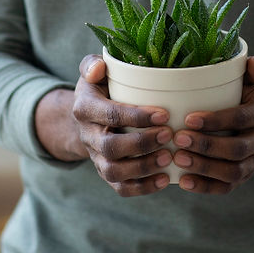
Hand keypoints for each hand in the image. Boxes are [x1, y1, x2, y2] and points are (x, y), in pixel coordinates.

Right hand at [71, 54, 174, 196]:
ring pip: (114, 172)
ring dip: (143, 168)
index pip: (110, 114)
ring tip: (168, 158)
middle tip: (169, 135)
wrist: (87, 116)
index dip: (137, 116)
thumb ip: (93, 65)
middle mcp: (87, 136)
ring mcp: (96, 157)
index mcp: (85, 108)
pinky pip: (120, 188)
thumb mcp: (93, 71)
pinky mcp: (106, 172)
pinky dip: (142, 188)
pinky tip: (164, 179)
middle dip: (141, 143)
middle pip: (111, 147)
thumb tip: (100, 67)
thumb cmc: (99, 87)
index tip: (164, 114)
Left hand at [172, 56, 253, 193]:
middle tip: (178, 139)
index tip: (188, 118)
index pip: (242, 118)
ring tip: (179, 160)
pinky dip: (206, 187)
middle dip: (207, 146)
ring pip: (234, 172)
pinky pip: (227, 187)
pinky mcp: (244, 176)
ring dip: (205, 168)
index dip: (217, 120)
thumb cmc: (247, 92)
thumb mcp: (253, 78)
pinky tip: (184, 182)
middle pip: (238, 149)